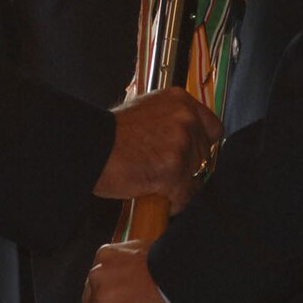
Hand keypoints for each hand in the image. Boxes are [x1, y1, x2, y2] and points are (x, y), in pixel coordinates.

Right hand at [94, 88, 221, 212]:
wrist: (90, 147)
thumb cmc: (110, 134)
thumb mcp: (146, 110)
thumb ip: (171, 120)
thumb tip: (187, 137)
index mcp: (180, 100)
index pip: (212, 128)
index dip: (201, 145)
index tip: (191, 155)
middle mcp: (185, 118)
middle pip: (206, 154)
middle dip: (190, 167)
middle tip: (167, 173)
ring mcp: (181, 143)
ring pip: (197, 176)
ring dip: (181, 185)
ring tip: (158, 184)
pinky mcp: (174, 169)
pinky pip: (185, 195)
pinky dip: (174, 202)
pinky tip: (157, 196)